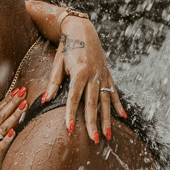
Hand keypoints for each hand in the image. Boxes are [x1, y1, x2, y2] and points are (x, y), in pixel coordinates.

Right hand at [0, 89, 26, 169]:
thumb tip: (9, 120)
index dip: (6, 99)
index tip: (16, 90)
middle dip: (12, 101)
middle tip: (23, 90)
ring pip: (3, 125)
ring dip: (15, 113)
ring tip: (25, 103)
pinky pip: (4, 143)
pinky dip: (9, 136)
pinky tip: (16, 128)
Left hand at [43, 14, 127, 142]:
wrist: (82, 30)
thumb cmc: (67, 47)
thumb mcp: (57, 63)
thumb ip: (53, 82)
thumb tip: (46, 100)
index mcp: (79, 72)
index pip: (74, 97)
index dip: (71, 114)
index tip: (70, 129)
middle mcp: (93, 75)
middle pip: (92, 103)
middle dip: (93, 122)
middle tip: (94, 139)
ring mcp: (103, 76)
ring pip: (106, 101)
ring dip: (107, 119)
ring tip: (108, 135)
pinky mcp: (108, 75)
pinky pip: (114, 92)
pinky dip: (119, 105)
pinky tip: (123, 117)